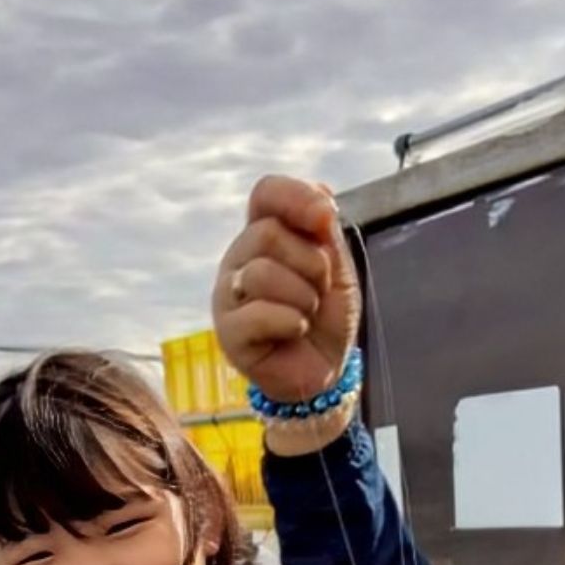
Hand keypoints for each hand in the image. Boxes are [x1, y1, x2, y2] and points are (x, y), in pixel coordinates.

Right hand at [212, 175, 360, 400]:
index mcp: (264, 235)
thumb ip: (325, 230)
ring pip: (262, 273)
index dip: (295, 198)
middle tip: (318, 291)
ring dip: (303, 298)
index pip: (266, 193)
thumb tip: (322, 195)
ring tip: (306, 315)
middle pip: (267, 234)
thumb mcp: (336, 268)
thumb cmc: (327, 318)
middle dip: (310, 265)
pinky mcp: (228, 332)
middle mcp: (240, 259)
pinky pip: (258, 312)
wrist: (326, 370)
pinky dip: (291, 322)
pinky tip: (296, 332)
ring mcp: (228, 295)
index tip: (325, 219)